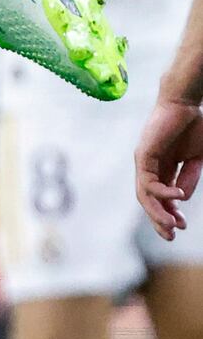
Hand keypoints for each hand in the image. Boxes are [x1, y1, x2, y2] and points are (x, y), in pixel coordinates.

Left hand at [135, 96, 202, 238]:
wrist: (185, 102)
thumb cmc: (193, 125)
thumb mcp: (196, 158)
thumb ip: (189, 177)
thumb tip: (182, 198)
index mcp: (161, 169)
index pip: (160, 198)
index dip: (170, 214)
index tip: (182, 227)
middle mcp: (148, 168)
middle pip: (148, 201)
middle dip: (159, 220)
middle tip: (171, 236)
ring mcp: (143, 162)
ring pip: (144, 195)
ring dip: (157, 212)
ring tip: (171, 225)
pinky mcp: (143, 155)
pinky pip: (148, 180)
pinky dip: (162, 191)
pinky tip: (176, 197)